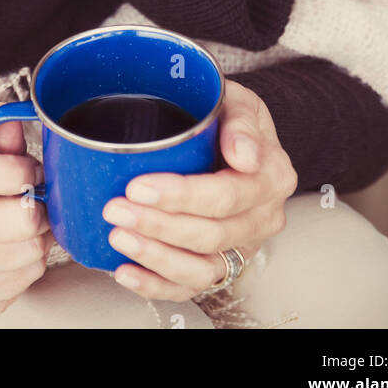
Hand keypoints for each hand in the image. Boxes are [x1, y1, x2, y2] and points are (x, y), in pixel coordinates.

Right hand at [0, 113, 53, 312]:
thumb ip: (3, 141)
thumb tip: (13, 123)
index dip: (20, 171)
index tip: (34, 172)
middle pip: (18, 221)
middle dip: (40, 209)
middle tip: (38, 202)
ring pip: (29, 251)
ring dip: (40, 237)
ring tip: (30, 225)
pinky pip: (26, 278)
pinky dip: (32, 263)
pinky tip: (20, 248)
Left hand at [100, 78, 297, 300]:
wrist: (238, 135)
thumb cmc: (230, 115)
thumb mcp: (239, 101)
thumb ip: (241, 121)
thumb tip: (243, 153)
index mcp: (272, 177)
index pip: (227, 195)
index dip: (181, 196)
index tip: (139, 187)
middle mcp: (263, 217)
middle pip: (211, 234)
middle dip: (158, 225)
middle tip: (115, 209)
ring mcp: (243, 245)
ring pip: (202, 268)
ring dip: (156, 257)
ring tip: (119, 237)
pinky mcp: (223, 264)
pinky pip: (191, 286)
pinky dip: (157, 284)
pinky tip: (126, 271)